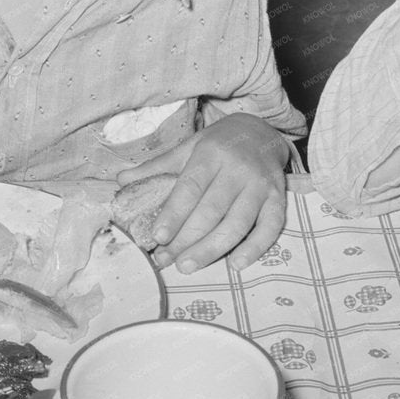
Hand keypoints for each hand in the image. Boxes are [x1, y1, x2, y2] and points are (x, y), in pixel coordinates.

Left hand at [115, 114, 290, 274]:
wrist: (262, 131)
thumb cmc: (219, 144)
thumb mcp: (189, 146)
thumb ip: (158, 166)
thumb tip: (121, 180)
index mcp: (211, 153)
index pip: (191, 187)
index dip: (174, 213)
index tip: (158, 236)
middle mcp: (238, 169)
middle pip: (212, 210)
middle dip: (186, 239)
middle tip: (165, 260)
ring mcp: (261, 185)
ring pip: (237, 223)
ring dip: (212, 249)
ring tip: (187, 266)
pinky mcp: (278, 198)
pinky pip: (271, 227)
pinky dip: (255, 248)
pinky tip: (236, 264)